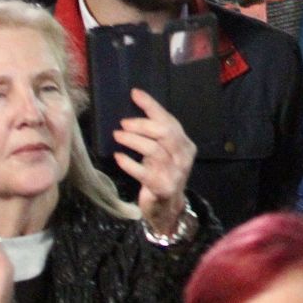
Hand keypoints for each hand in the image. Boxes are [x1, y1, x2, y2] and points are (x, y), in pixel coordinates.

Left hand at [114, 89, 195, 237]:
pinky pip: (144, 172)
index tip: (135, 94)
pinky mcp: (163, 187)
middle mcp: (183, 156)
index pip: (169, 120)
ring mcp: (175, 172)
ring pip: (154, 150)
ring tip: (117, 136)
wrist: (167, 209)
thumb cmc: (162, 176)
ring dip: (133, 141)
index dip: (152, 106)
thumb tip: (132, 117)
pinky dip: (129, 163)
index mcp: (185, 145)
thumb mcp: (164, 154)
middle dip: (142, 125)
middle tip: (123, 123)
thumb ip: (157, 138)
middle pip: (165, 133)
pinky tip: (118, 157)